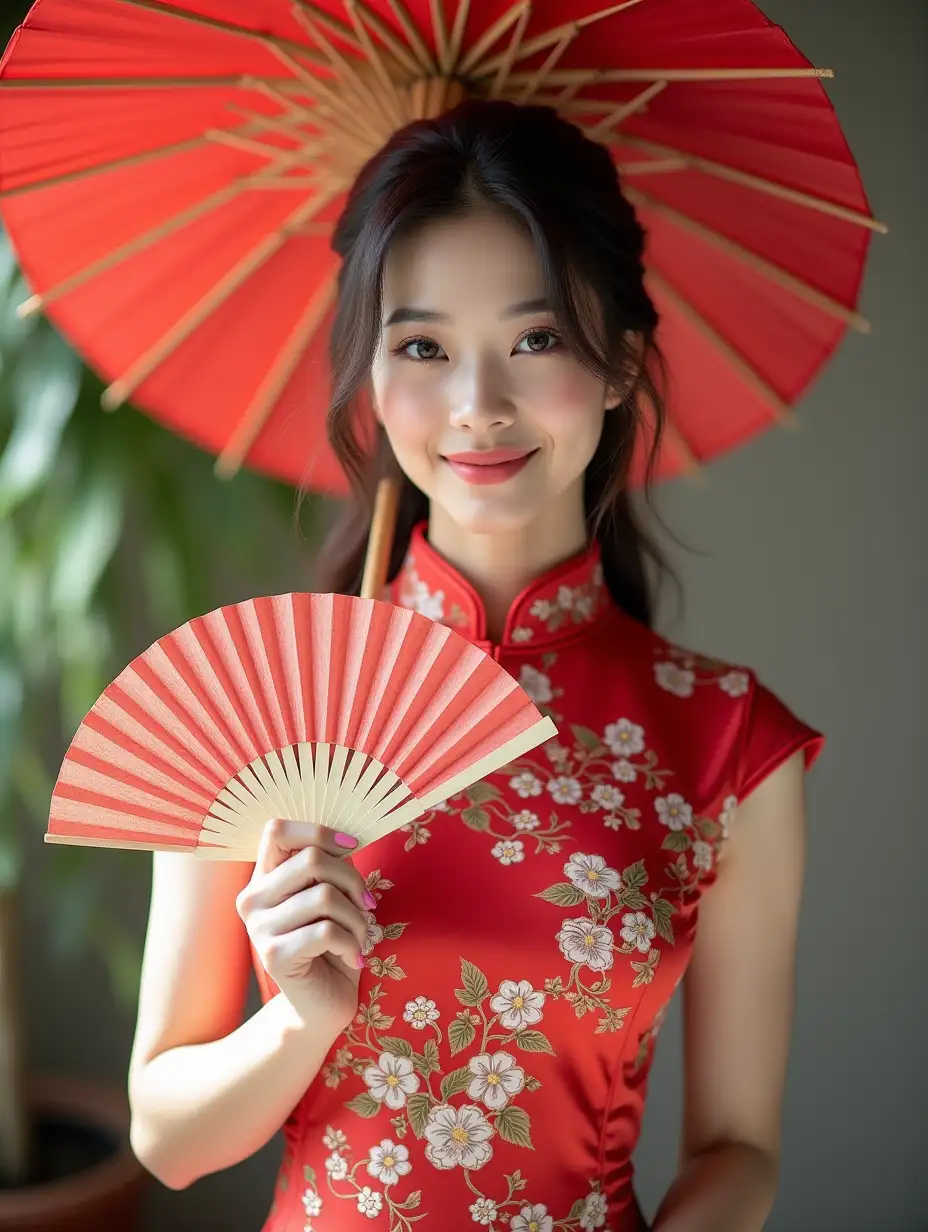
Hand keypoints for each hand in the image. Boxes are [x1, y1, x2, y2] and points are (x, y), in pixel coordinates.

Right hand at [236, 819, 373, 1031]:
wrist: (323, 1005)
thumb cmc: (332, 944)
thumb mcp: (332, 895)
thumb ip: (330, 866)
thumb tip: (348, 838)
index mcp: (264, 877)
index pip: (276, 830)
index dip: (319, 831)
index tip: (351, 847)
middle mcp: (252, 899)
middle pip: (312, 859)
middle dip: (353, 880)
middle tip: (367, 905)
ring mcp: (258, 928)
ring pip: (324, 896)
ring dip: (357, 918)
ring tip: (361, 935)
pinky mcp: (273, 956)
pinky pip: (327, 931)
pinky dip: (352, 942)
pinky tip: (354, 956)